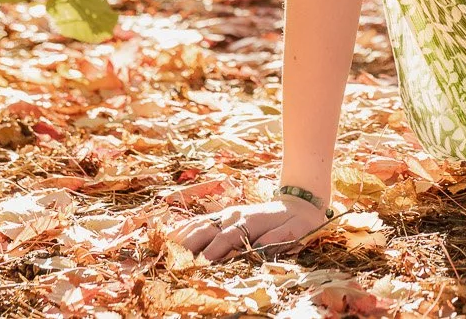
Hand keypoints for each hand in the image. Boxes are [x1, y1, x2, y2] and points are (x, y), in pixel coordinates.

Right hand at [172, 195, 331, 262]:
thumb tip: (259, 246)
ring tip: (166, 250)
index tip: (200, 264)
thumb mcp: (295, 231)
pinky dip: (184, 227)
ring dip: (183, 236)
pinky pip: (201, 220)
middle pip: (208, 229)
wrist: (299, 202)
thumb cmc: (298, 223)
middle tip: (176, 261)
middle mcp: (235, 215)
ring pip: (200, 223)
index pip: (228, 237)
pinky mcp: (224, 214)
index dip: (214, 250)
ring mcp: (227, 213)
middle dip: (190, 245)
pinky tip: (170, 235)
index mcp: (251, 221)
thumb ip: (278, 238)